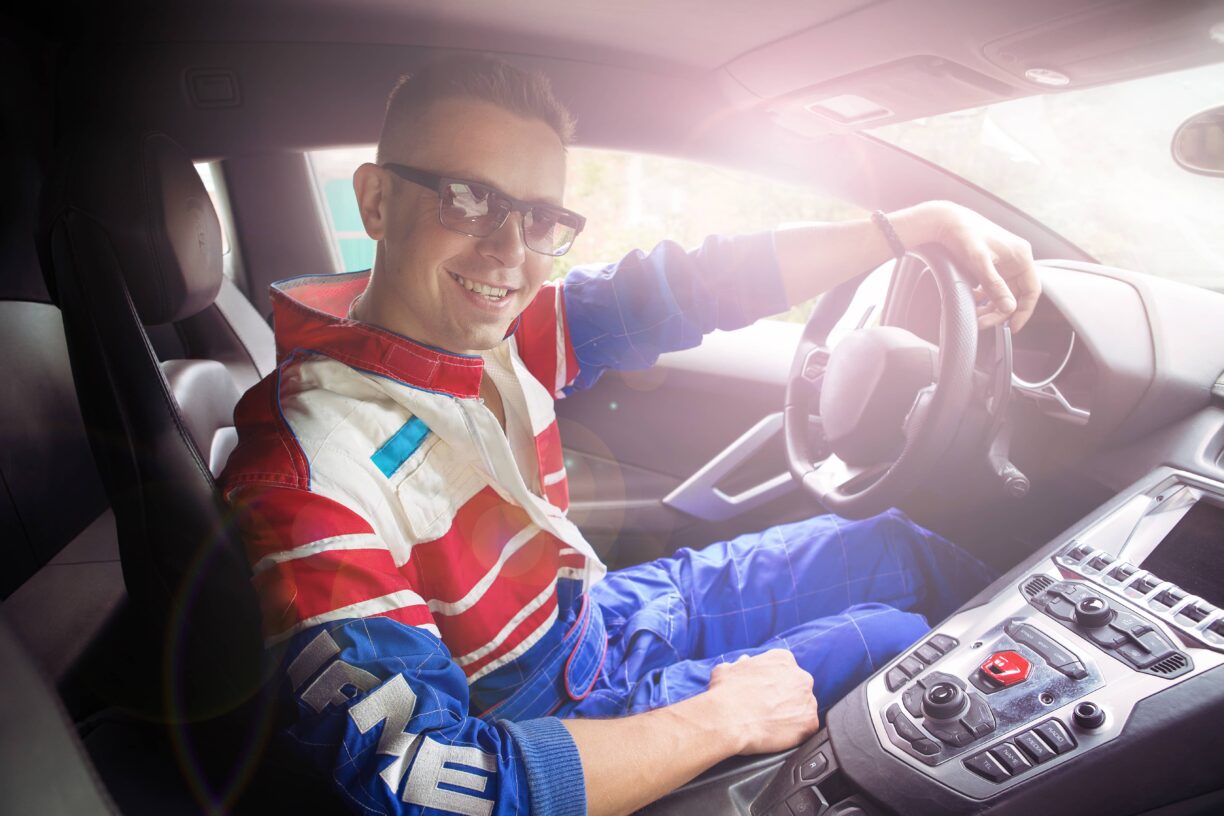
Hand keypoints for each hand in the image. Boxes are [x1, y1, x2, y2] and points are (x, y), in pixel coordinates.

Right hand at [705, 649, 820, 754]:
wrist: (728, 717)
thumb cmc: (726, 692)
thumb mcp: (728, 669)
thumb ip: (741, 664)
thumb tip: (744, 662)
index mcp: (783, 659)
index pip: (786, 670)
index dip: (775, 684)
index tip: (766, 694)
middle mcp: (800, 677)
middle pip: (799, 688)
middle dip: (787, 698)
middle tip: (770, 710)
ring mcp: (807, 700)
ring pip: (804, 709)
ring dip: (792, 716)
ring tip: (772, 725)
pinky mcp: (809, 723)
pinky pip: (807, 729)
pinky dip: (796, 734)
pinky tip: (779, 735)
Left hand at [890, 201, 1040, 331]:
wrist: (945, 219)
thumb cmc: (964, 235)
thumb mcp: (980, 263)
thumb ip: (995, 286)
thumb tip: (1009, 307)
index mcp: (1021, 256)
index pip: (1032, 290)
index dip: (1024, 311)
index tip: (1012, 327)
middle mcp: (1015, 259)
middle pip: (1015, 294)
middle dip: (1000, 311)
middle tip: (984, 324)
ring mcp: (1003, 261)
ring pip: (1002, 292)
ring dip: (990, 306)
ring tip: (976, 316)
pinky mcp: (990, 263)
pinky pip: (992, 285)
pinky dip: (983, 296)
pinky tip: (972, 301)